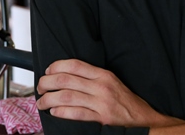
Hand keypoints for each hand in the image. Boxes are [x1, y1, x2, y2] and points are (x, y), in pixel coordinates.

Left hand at [36, 59, 180, 126]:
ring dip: (49, 99)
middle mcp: (101, 86)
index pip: (74, 65)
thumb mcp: (111, 82)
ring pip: (67, 96)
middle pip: (66, 80)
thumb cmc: (125, 101)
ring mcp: (101, 103)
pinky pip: (76, 113)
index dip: (56, 66)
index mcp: (103, 75)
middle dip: (47, 83)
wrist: (144, 119)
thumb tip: (66, 75)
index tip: (47, 71)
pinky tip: (54, 112)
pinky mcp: (102, 118)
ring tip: (42, 102)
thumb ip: (92, 77)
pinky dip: (61, 111)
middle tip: (40, 87)